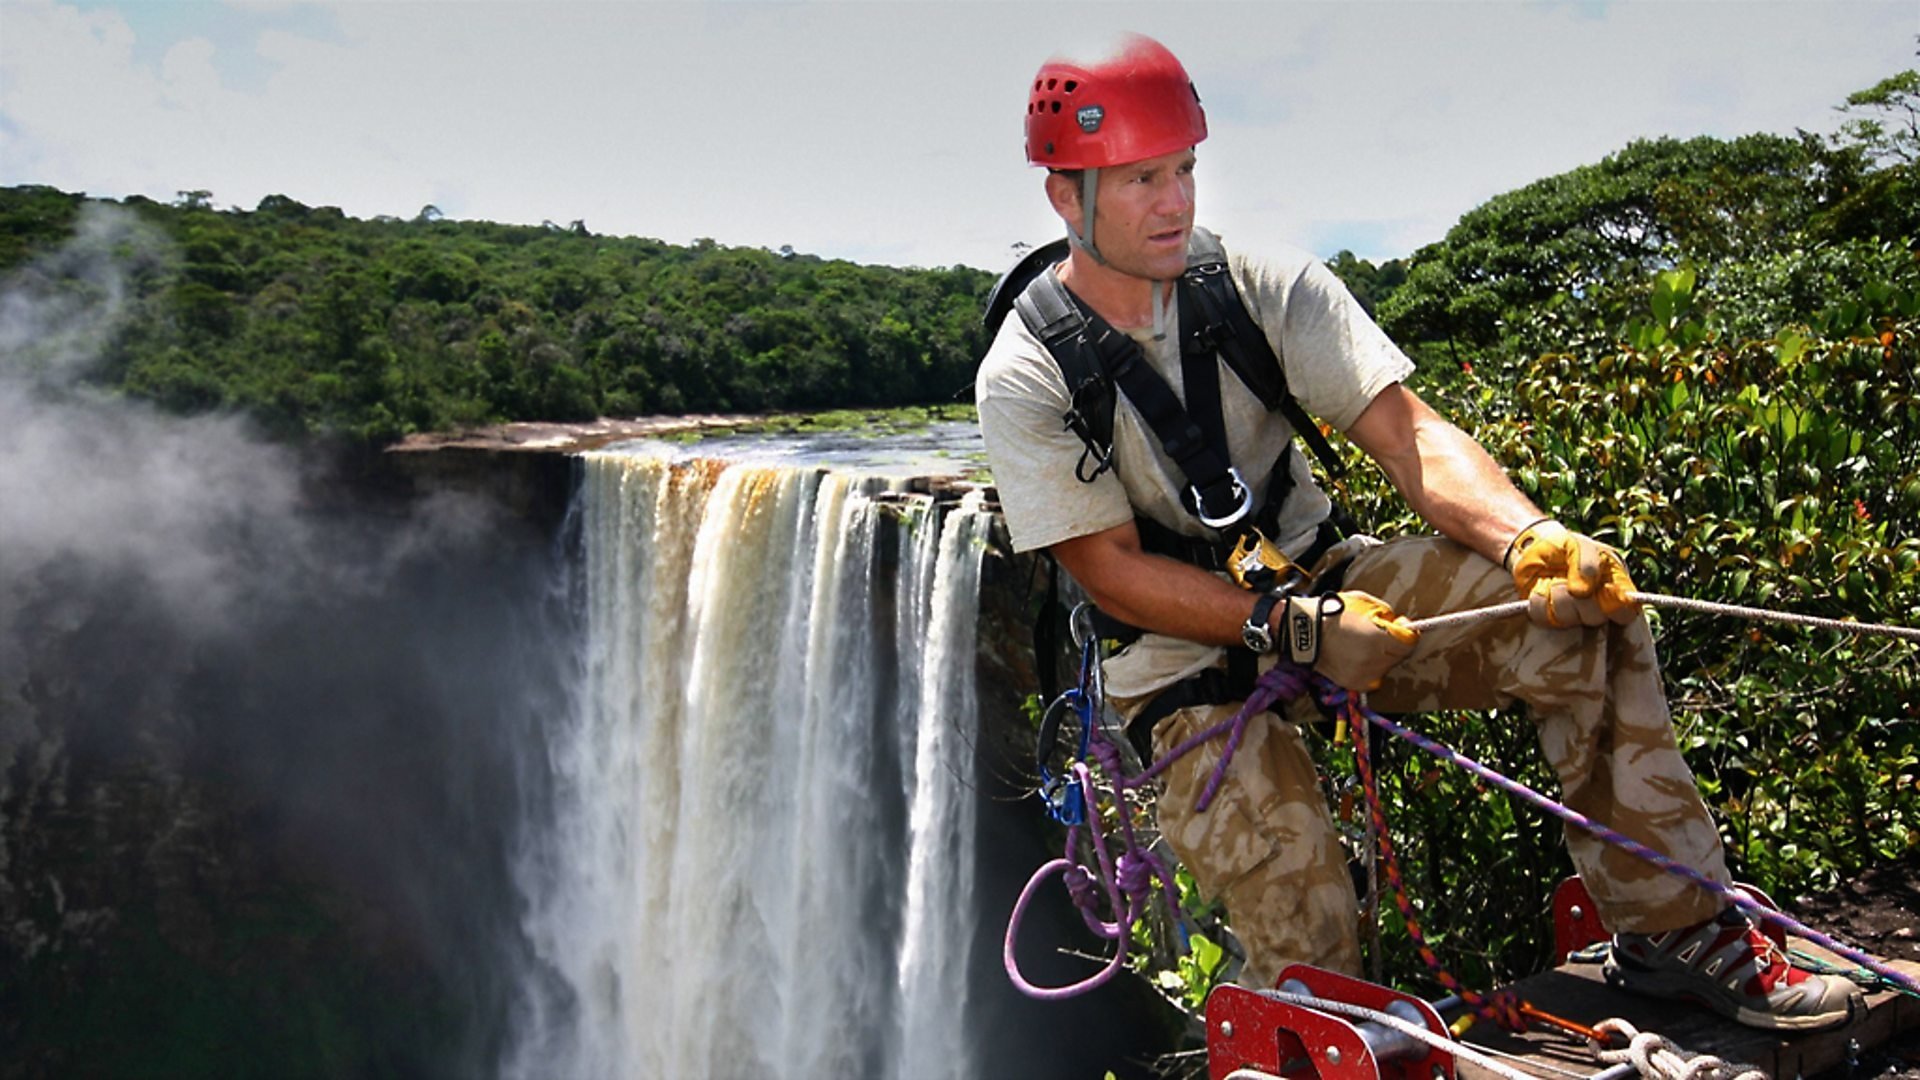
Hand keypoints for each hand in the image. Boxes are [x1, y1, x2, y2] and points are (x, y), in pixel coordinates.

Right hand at [1281, 591, 1418, 691]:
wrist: (1304, 631)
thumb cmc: (1334, 613)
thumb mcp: (1365, 602)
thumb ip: (1387, 614)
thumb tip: (1401, 625)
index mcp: (1378, 639)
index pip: (1410, 642)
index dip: (1408, 632)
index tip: (1401, 625)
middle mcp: (1374, 661)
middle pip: (1400, 656)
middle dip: (1394, 644)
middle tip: (1379, 632)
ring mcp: (1364, 674)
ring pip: (1387, 667)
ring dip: (1383, 656)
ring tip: (1365, 644)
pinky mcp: (1354, 683)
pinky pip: (1373, 676)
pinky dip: (1370, 667)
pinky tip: (1357, 655)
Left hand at [1504, 519, 1639, 627]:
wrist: (1533, 547)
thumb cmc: (1564, 546)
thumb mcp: (1579, 545)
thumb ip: (1587, 563)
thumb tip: (1582, 592)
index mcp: (1614, 589)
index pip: (1627, 612)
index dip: (1616, 606)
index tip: (1604, 590)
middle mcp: (1595, 607)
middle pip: (1595, 617)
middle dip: (1579, 596)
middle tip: (1571, 580)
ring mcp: (1571, 615)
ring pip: (1567, 616)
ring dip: (1557, 594)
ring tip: (1554, 579)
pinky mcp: (1548, 618)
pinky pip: (1543, 616)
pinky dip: (1539, 599)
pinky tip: (1541, 587)